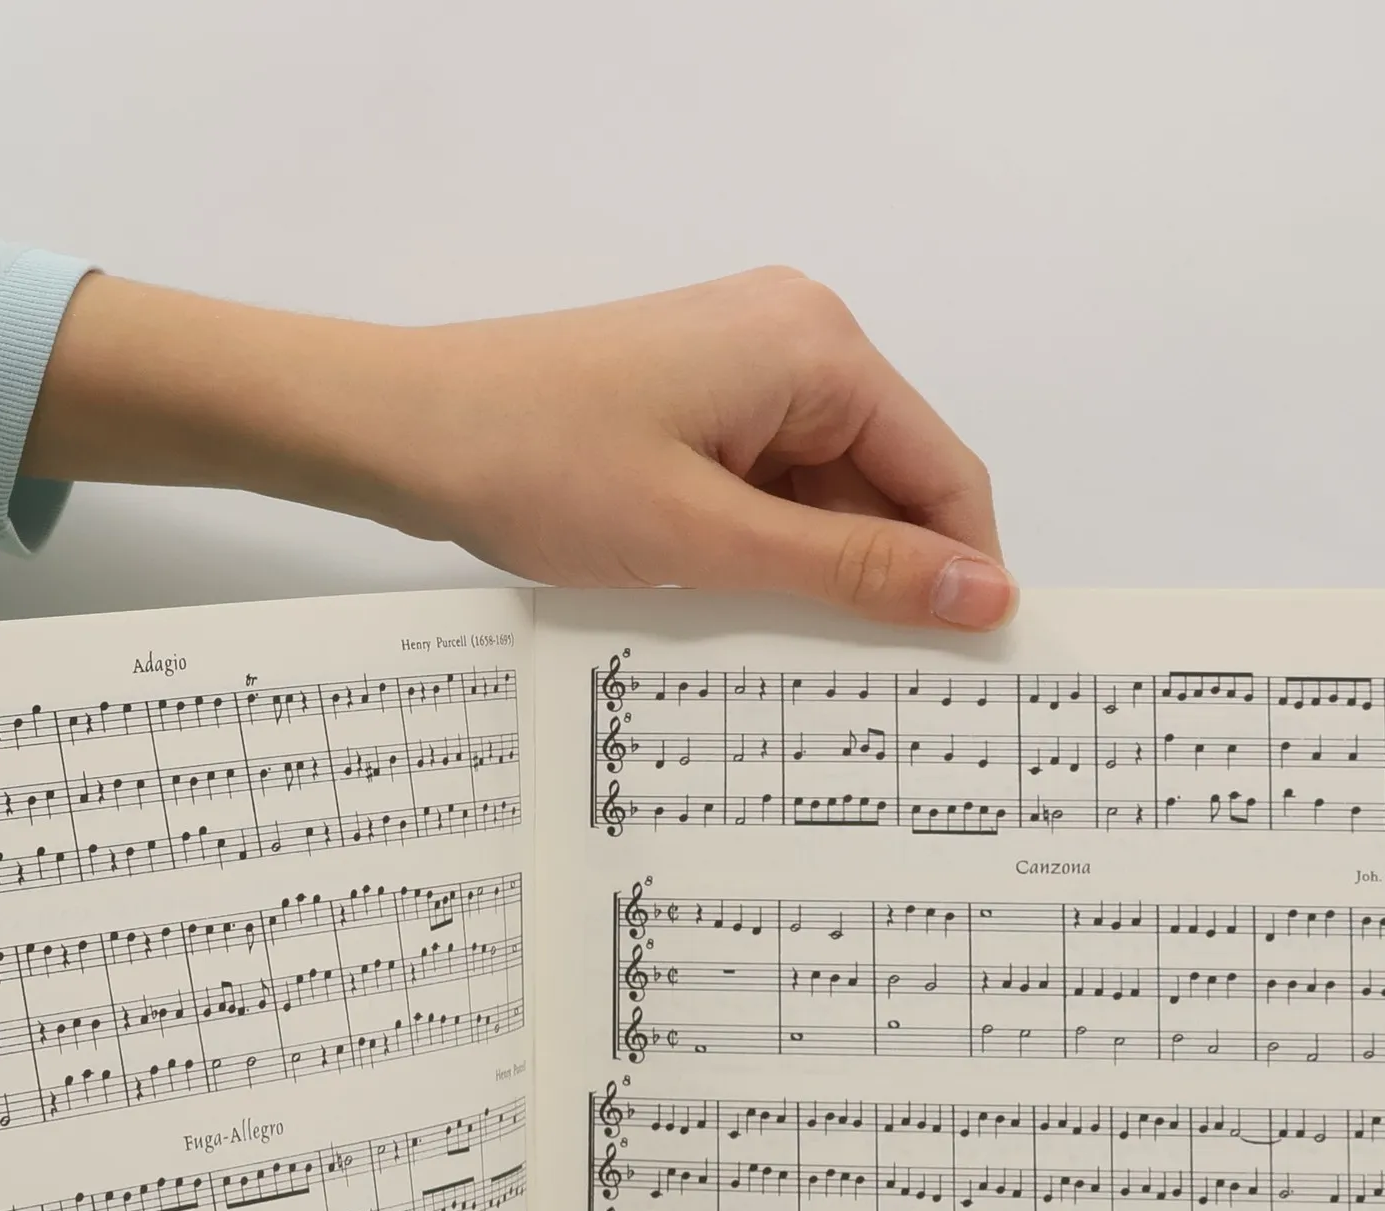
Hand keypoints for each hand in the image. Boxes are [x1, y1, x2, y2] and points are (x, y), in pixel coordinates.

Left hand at [24, 267, 1014, 631]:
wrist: (400, 429)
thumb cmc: (540, 468)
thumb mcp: (709, 537)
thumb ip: (852, 569)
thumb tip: (984, 595)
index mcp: (817, 349)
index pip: (942, 471)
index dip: (962, 572)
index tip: (966, 672)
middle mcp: (794, 342)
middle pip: (888, 482)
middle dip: (884, 579)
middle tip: (882, 695)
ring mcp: (739, 370)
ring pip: (824, 494)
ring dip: (818, 574)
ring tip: (798, 666)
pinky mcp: (694, 404)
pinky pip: (767, 488)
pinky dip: (766, 552)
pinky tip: (739, 615)